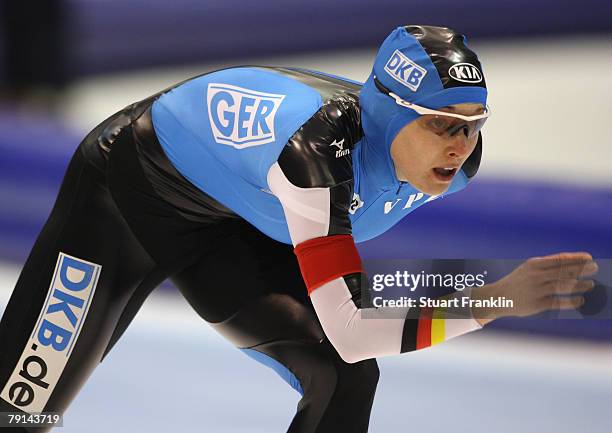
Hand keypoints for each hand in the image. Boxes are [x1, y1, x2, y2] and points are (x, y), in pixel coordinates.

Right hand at [472, 252, 597, 325]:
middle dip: (582, 269)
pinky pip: (559, 302)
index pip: (560, 259)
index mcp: (534, 264)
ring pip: (564, 286)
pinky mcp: (537, 304)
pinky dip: (572, 301)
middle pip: (564, 271)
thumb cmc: (518, 282)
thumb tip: (573, 266)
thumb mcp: (529, 269)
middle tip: (595, 268)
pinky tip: (580, 301)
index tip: (589, 258)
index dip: (576, 258)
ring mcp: (536, 290)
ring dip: (580, 285)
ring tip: (591, 284)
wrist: (498, 297)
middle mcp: (536, 276)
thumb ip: (548, 267)